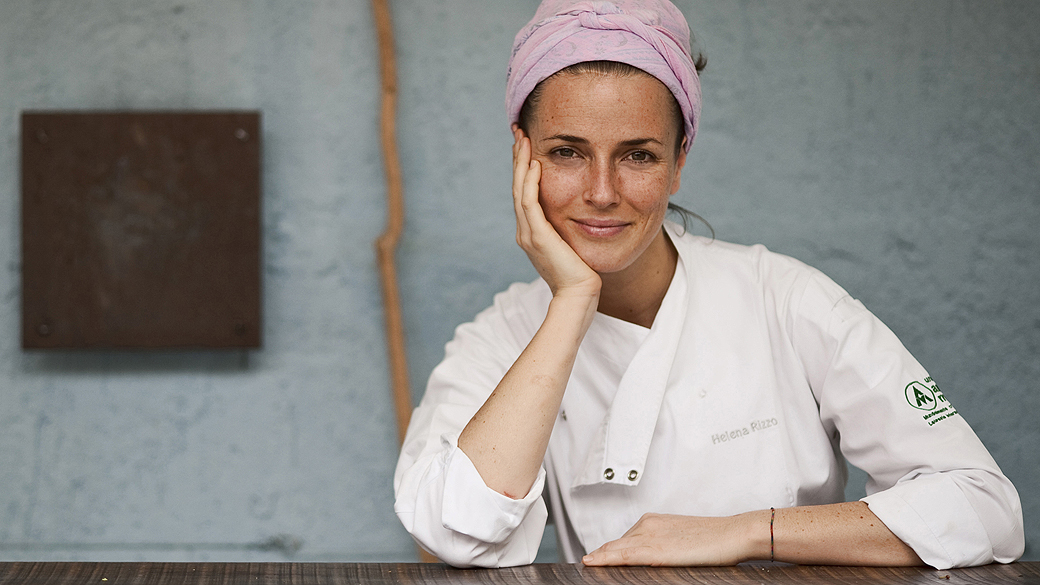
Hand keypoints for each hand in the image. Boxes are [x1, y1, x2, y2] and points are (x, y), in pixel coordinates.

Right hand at [512, 127, 600, 299]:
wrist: (579, 296)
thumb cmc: (581, 275)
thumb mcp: (573, 246)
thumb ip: (569, 229)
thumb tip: (582, 215)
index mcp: (532, 233)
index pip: (524, 193)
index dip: (523, 168)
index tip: (527, 146)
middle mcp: (526, 231)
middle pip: (517, 186)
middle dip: (518, 158)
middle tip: (518, 132)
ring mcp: (529, 234)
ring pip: (519, 190)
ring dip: (520, 163)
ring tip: (522, 139)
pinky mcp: (538, 236)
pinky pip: (530, 202)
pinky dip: (530, 181)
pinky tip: (534, 164)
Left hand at [581, 512, 763, 566]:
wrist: (733, 534)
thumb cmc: (714, 540)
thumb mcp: (681, 541)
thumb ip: (662, 547)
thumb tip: (651, 560)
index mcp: (653, 522)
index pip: (623, 540)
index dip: (607, 552)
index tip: (595, 560)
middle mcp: (647, 524)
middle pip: (615, 544)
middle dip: (601, 556)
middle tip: (588, 566)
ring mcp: (650, 535)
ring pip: (615, 549)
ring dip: (601, 558)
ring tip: (588, 566)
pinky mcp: (655, 549)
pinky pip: (624, 555)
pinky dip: (606, 559)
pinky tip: (593, 563)